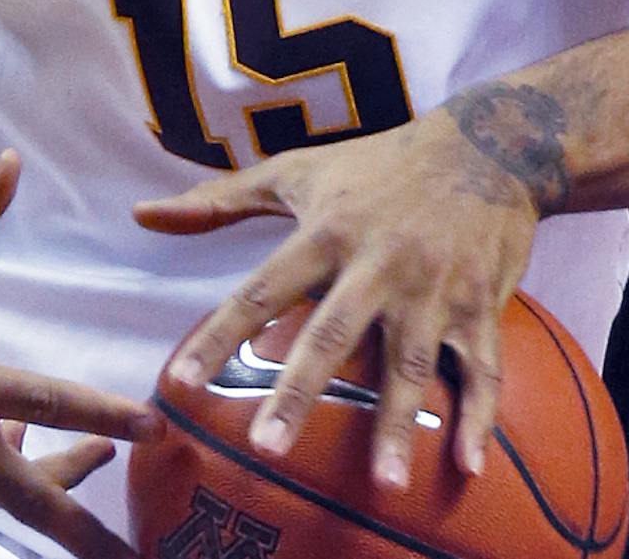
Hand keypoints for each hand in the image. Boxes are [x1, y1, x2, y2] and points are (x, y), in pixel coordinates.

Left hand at [135, 94, 553, 489]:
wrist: (487, 144)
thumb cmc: (377, 163)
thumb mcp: (296, 171)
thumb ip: (218, 200)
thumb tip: (141, 213)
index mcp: (326, 231)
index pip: (261, 289)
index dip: (219, 334)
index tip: (182, 381)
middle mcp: (377, 263)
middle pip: (332, 334)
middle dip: (300, 392)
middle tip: (268, 449)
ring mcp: (433, 288)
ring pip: (411, 364)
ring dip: (398, 425)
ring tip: (385, 485)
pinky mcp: (480, 305)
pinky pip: (481, 369)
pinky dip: (480, 418)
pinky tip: (467, 468)